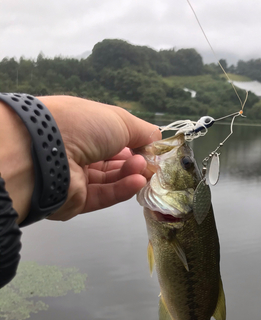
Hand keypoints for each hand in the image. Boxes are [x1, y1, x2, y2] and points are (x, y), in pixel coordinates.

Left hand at [39, 96, 160, 220]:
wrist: (45, 153)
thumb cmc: (81, 126)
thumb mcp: (119, 119)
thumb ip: (143, 131)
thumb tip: (157, 140)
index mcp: (82, 127)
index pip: (112, 138)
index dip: (134, 143)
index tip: (151, 148)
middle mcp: (76, 150)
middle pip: (113, 161)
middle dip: (135, 160)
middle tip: (149, 162)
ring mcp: (75, 176)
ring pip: (110, 179)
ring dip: (130, 174)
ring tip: (143, 170)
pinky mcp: (76, 200)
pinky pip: (103, 195)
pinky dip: (122, 189)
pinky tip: (137, 183)